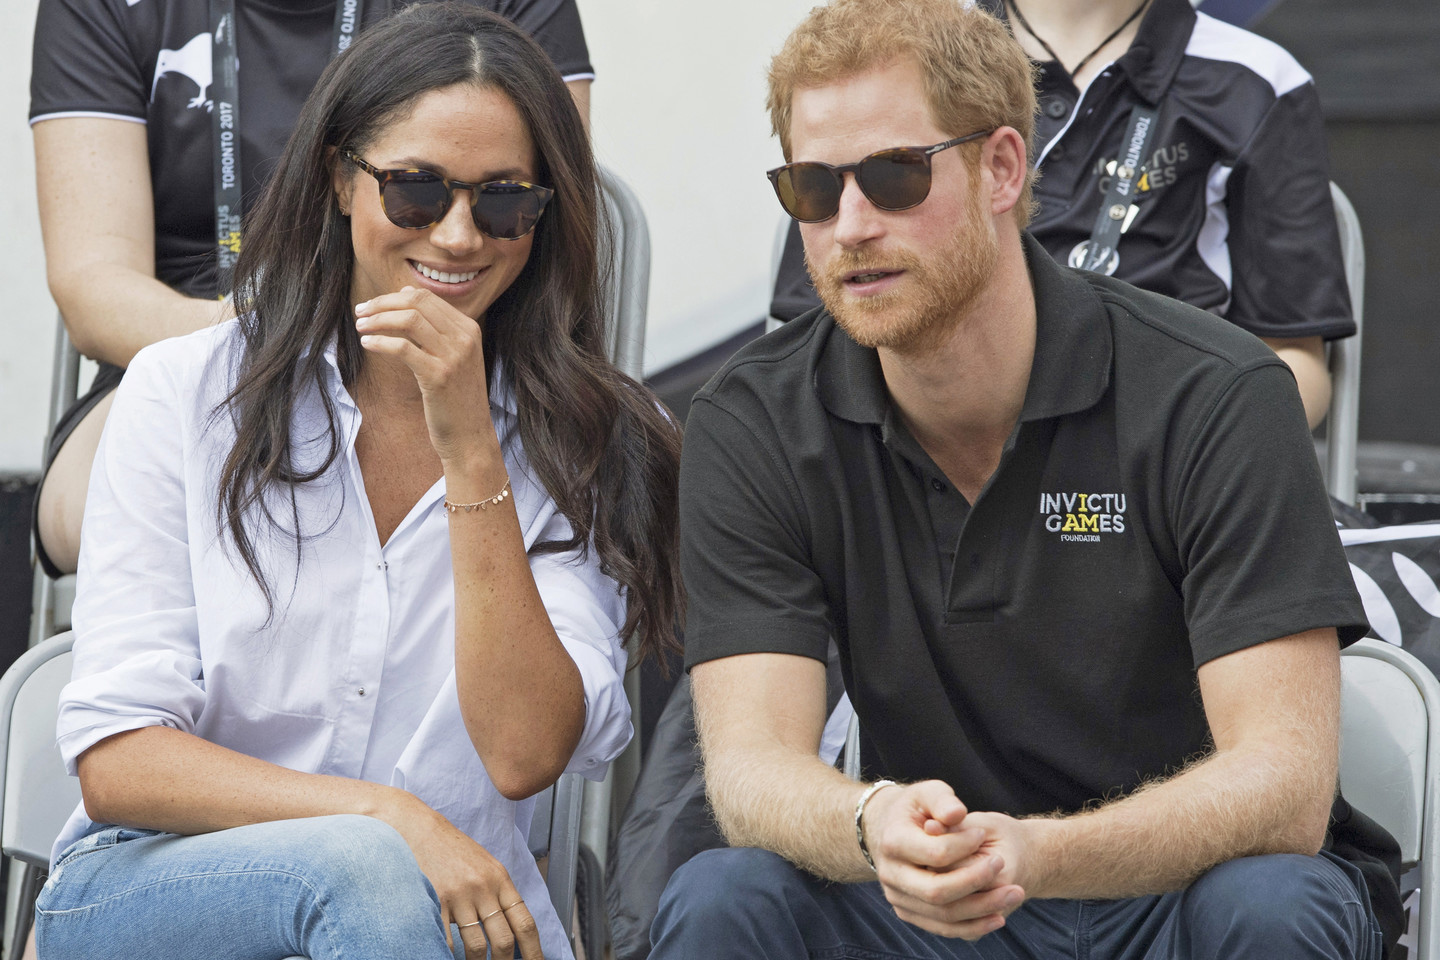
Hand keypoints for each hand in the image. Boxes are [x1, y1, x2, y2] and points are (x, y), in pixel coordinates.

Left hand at [354, 287, 498, 464]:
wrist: (470, 436)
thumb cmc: (455, 397)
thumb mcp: (453, 356)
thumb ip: (435, 326)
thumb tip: (405, 292)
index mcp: (468, 329)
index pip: (426, 297)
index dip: (393, 297)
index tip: (372, 306)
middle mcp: (464, 338)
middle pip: (417, 303)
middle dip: (382, 303)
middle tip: (360, 312)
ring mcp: (453, 356)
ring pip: (410, 320)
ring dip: (378, 320)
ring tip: (360, 327)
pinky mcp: (438, 376)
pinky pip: (403, 348)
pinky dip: (381, 342)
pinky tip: (367, 344)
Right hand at [383, 792, 543, 958]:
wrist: (420, 829)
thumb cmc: (454, 850)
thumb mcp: (486, 866)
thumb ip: (500, 894)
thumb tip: (513, 926)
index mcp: (501, 880)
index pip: (524, 922)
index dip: (533, 949)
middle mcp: (483, 889)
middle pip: (503, 940)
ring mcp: (459, 896)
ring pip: (477, 946)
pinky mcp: (436, 901)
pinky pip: (447, 939)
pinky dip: (450, 953)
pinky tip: (450, 955)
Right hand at [863, 781, 1025, 939]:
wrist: (894, 830)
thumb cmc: (918, 809)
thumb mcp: (927, 793)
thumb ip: (942, 800)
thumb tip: (956, 813)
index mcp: (893, 842)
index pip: (935, 854)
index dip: (965, 846)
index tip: (982, 834)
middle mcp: (890, 875)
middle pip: (937, 891)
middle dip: (976, 882)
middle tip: (1003, 865)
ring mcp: (898, 897)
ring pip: (943, 915)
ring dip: (983, 909)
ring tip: (1016, 893)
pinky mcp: (909, 913)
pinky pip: (943, 929)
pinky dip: (974, 926)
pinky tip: (998, 916)